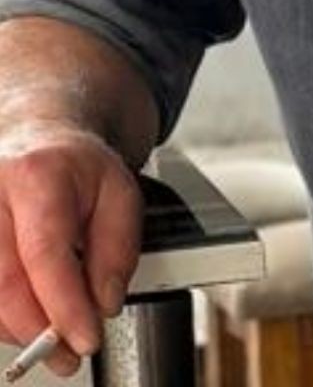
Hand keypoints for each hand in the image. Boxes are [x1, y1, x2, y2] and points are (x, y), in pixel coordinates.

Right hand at [0, 127, 142, 375]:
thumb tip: (103, 302)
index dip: (64, 305)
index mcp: (35, 174)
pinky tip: (28, 313)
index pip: (44, 251)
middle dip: (41, 331)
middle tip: (71, 355)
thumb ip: (118, 248)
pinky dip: (5, 316)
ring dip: (21, 328)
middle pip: (6, 281)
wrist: (37, 139)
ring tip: (53, 330)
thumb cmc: (75, 166)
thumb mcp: (120, 191)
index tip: (86, 339)